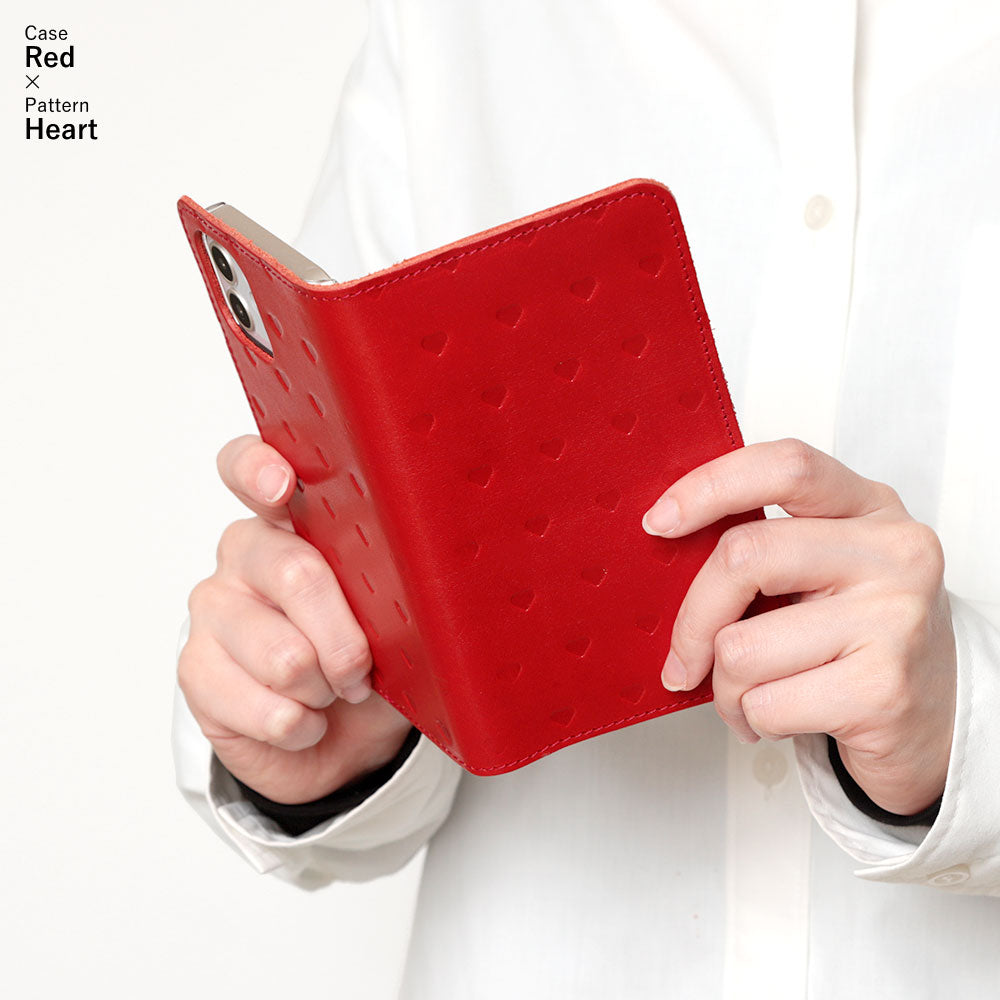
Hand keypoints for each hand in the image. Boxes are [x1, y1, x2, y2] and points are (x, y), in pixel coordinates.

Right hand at [178, 434, 411, 803]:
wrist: (340, 739)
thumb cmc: (371, 660)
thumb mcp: (398, 614)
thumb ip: (394, 580)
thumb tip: (423, 572)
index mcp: (293, 521)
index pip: (249, 468)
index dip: (259, 469)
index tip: (282, 486)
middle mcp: (245, 554)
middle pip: (296, 574)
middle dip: (347, 639)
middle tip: (362, 668)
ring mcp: (214, 608)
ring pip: (284, 655)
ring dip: (325, 690)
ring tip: (330, 691)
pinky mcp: (195, 669)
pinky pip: (266, 708)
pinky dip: (302, 726)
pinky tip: (303, 719)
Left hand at [642, 438, 956, 815]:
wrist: (937, 718)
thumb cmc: (859, 638)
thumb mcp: (824, 570)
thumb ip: (765, 549)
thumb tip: (664, 559)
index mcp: (868, 508)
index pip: (784, 467)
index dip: (710, 486)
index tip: (659, 521)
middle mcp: (891, 553)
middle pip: (744, 556)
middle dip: (692, 620)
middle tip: (684, 658)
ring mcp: (893, 619)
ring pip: (742, 647)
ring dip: (726, 688)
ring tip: (752, 696)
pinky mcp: (884, 689)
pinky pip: (766, 703)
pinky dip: (752, 720)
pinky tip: (780, 718)